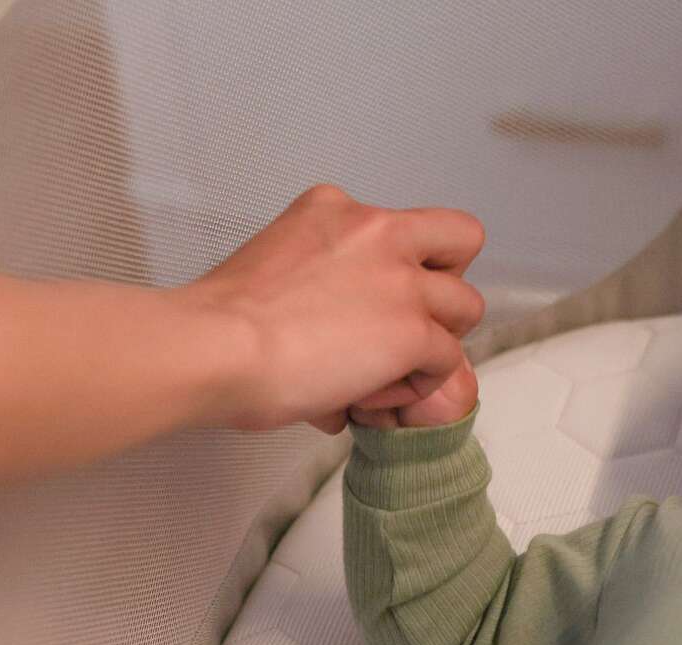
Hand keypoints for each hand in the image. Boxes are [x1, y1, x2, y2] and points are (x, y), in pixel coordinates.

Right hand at [181, 185, 485, 432]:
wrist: (215, 347)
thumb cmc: (220, 323)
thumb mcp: (273, 265)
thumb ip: (317, 284)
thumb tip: (332, 344)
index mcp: (334, 209)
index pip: (400, 225)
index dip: (402, 264)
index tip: (377, 298)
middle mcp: (377, 230)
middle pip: (460, 241)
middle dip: (443, 286)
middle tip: (407, 325)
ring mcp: (400, 280)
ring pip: (467, 306)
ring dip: (438, 342)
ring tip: (392, 373)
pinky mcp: (412, 331)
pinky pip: (446, 360)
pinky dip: (421, 385)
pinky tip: (376, 398)